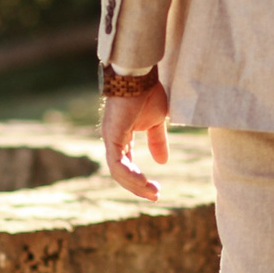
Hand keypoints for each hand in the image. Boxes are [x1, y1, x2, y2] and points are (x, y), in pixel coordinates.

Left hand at [101, 81, 171, 201]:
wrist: (139, 76)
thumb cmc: (147, 93)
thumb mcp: (156, 123)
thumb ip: (157, 142)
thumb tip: (162, 162)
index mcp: (122, 137)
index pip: (127, 165)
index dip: (139, 179)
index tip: (156, 190)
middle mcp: (113, 140)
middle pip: (121, 172)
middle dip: (138, 187)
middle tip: (155, 196)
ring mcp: (111, 138)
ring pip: (118, 172)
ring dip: (135, 185)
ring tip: (152, 192)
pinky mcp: (112, 136)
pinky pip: (117, 163)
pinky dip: (129, 175)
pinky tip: (143, 182)